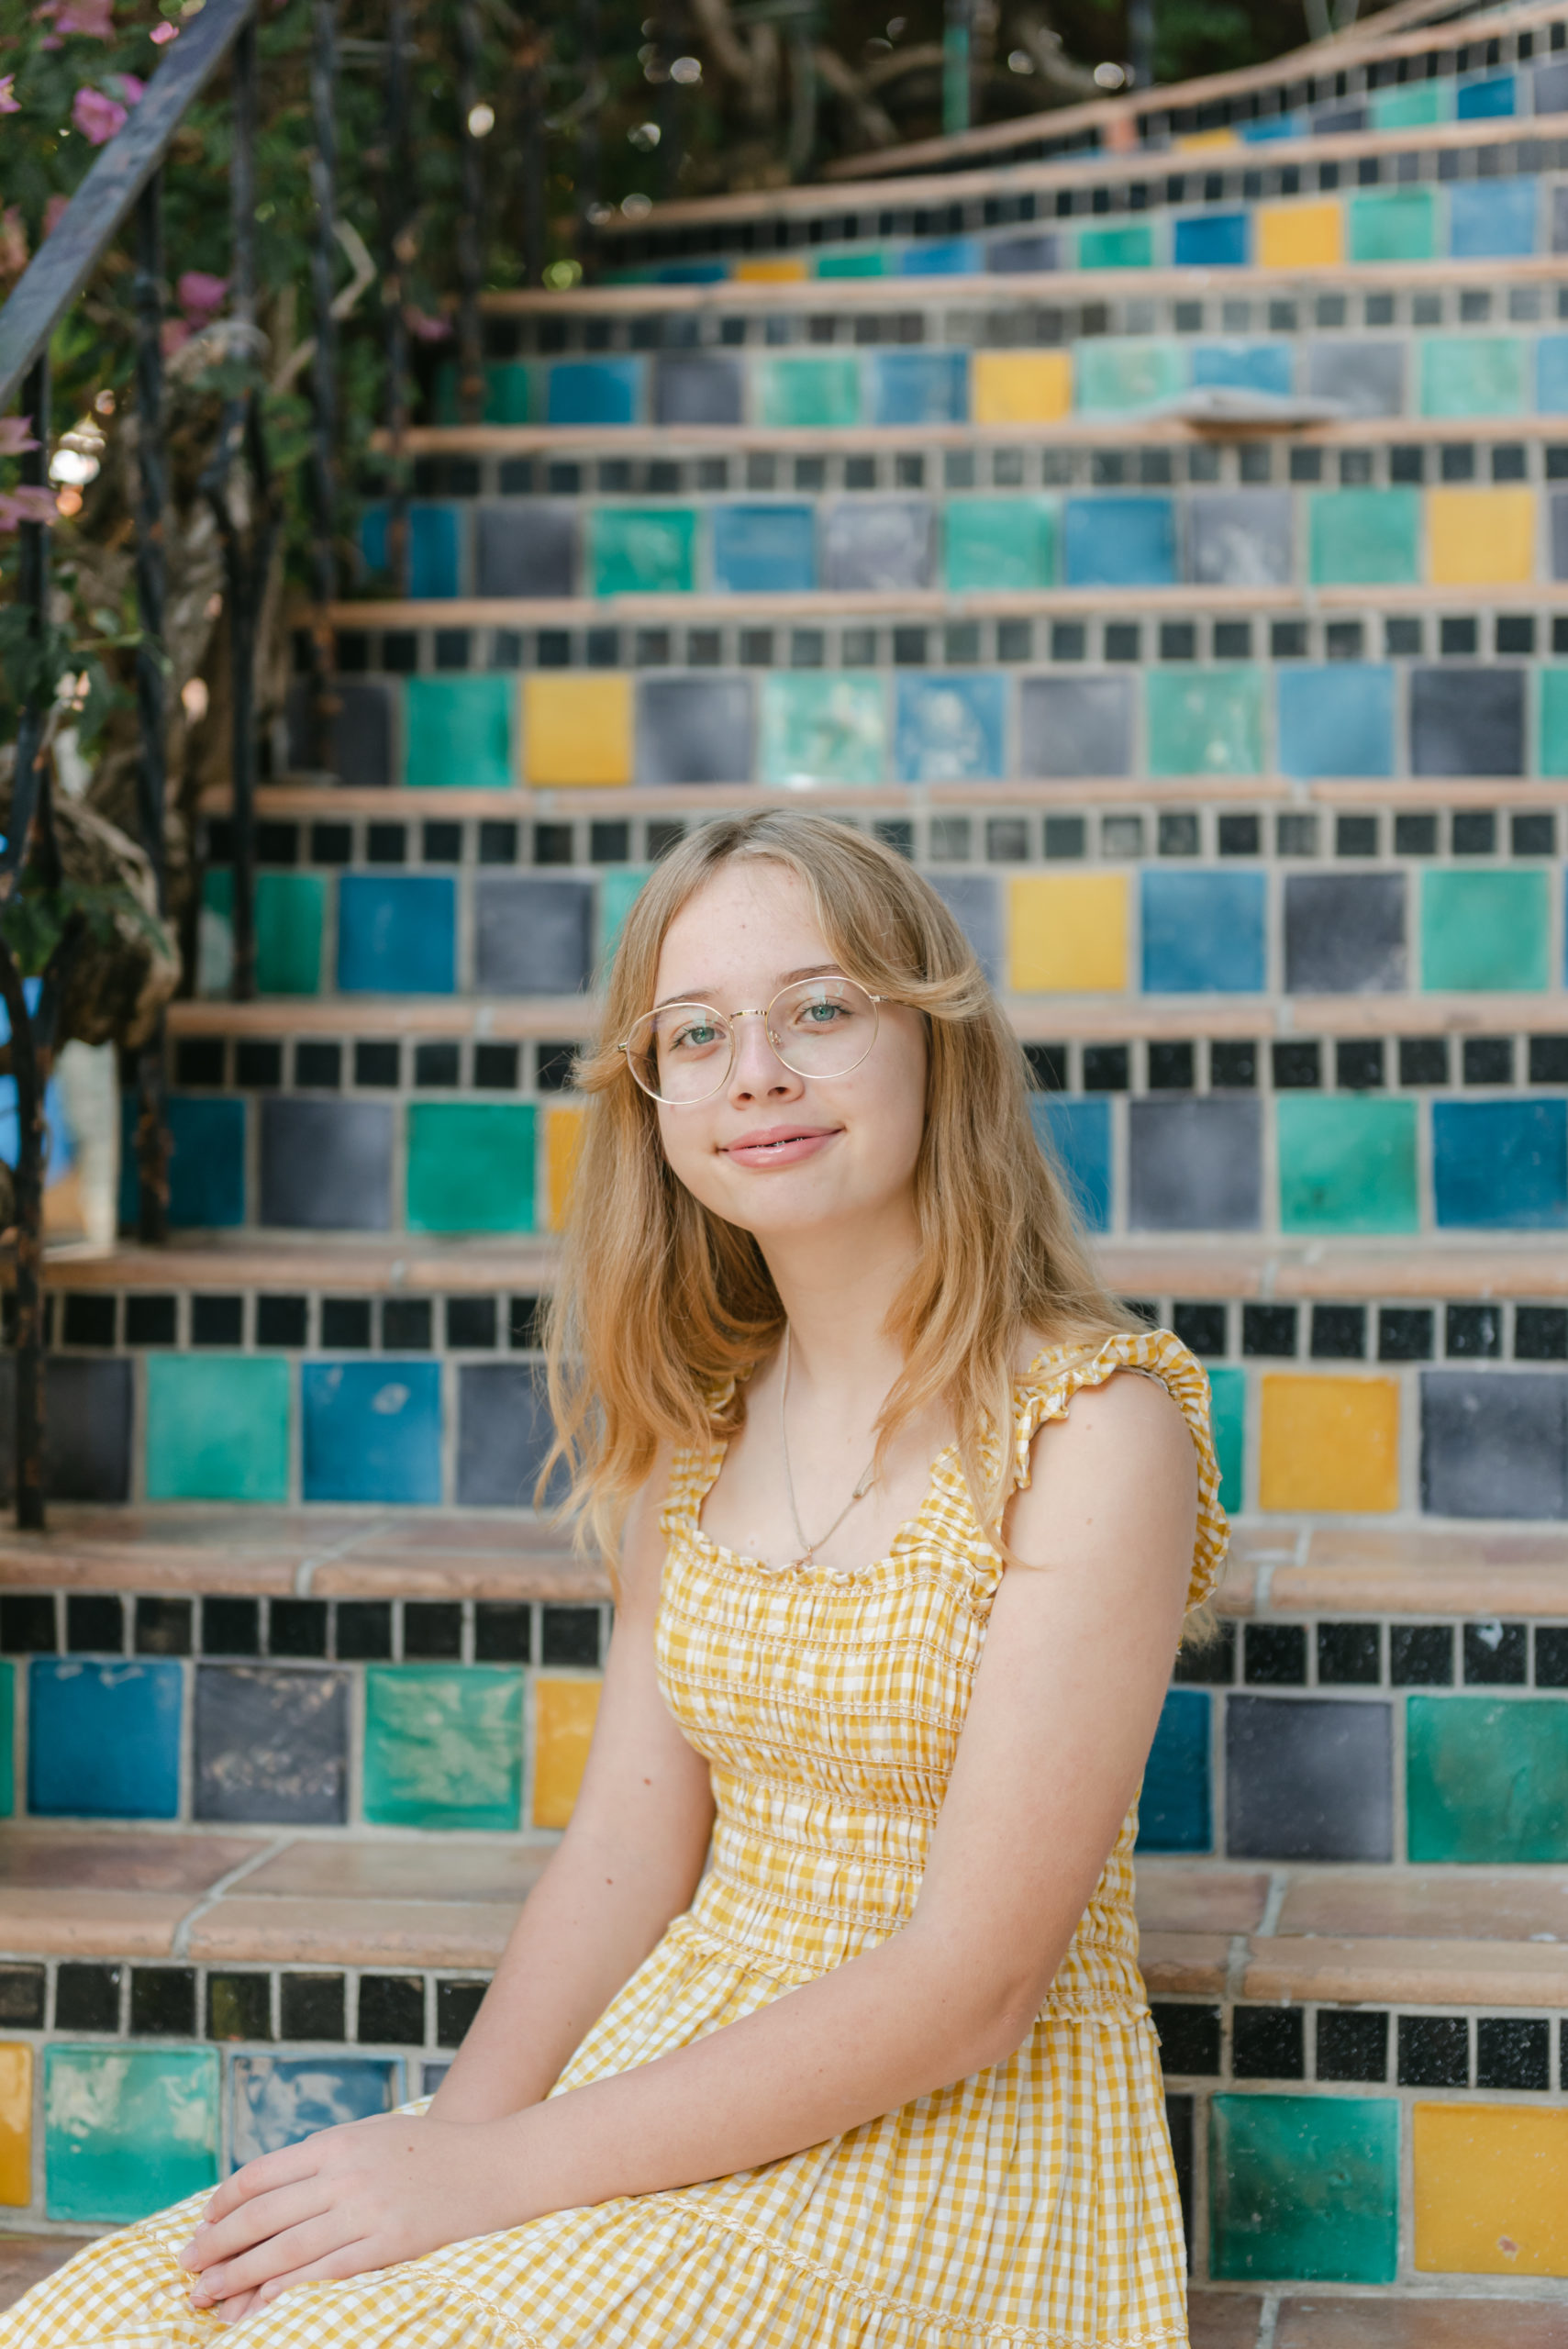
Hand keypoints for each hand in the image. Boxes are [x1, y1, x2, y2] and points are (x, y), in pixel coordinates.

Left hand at [177, 2109, 520, 2325]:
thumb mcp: (371, 2136)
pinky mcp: (387, 2246)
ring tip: (204, 2296)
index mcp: (336, 2143)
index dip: (224, 2202)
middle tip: (184, 2267)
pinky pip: (323, 2273)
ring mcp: (365, 2211)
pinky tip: (259, 2303)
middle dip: (215, 2244)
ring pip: (284, 2250)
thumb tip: (269, 2189)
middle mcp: (344, 2174)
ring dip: (236, 2276)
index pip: (261, 2175)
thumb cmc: (430, 2150)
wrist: (493, 2165)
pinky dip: (285, 2289)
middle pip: (262, 2215)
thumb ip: (324, 2158)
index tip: (201, 2224)